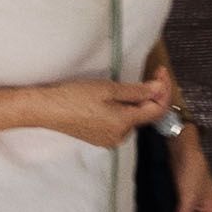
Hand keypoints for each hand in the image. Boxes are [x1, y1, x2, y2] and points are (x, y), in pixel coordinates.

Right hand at [21, 77, 172, 148]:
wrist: (46, 109)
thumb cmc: (75, 96)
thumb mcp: (109, 89)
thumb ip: (137, 91)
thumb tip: (159, 89)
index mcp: (124, 125)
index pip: (157, 110)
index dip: (164, 90)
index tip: (161, 72)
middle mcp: (119, 137)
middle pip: (145, 115)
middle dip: (150, 95)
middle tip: (149, 74)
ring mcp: (108, 139)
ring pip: (131, 119)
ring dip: (136, 102)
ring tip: (126, 86)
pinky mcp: (98, 137)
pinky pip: (118, 123)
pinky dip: (123, 110)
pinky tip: (113, 98)